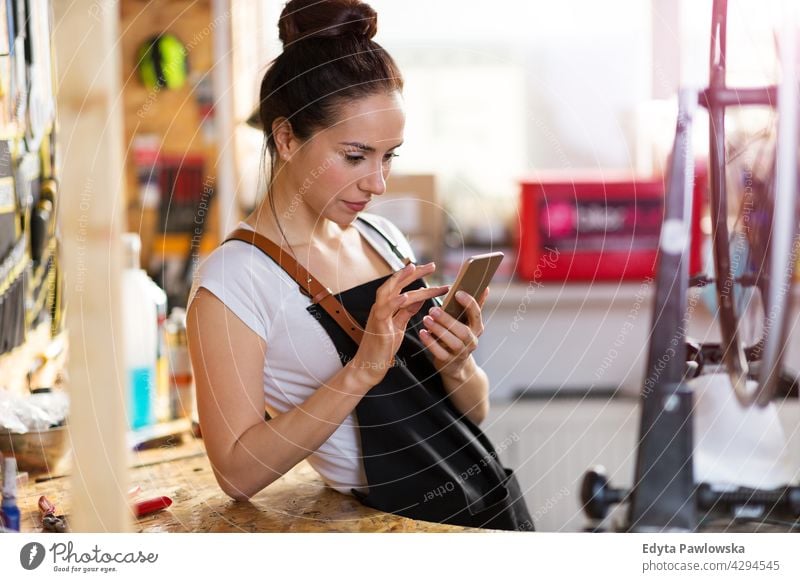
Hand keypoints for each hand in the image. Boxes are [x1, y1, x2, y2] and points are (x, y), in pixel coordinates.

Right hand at [350, 262, 448, 385]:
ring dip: (401, 279)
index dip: (415, 275)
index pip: (401, 286)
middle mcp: (380, 306)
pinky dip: (394, 301)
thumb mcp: (399, 326)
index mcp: (386, 306)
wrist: (368, 366)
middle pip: (396, 283)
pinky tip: (405, 295)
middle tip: (431, 265)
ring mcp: (377, 315)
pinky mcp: (378, 326)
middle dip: (413, 273)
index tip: (429, 268)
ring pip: (388, 291)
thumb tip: (418, 298)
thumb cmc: (382, 347)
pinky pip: (384, 310)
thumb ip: (407, 311)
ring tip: (415, 269)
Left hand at [419, 287, 489, 379]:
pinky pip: (440, 353)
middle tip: (432, 310)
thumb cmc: (459, 337)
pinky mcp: (449, 362)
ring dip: (438, 330)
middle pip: (462, 331)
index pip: (477, 314)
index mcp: (477, 328)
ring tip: (426, 319)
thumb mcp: (468, 323)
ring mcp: (461, 353)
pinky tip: (422, 333)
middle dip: (447, 320)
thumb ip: (474, 306)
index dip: (469, 303)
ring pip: (452, 342)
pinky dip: (430, 343)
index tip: (457, 293)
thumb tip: (486, 288)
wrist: (457, 366)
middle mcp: (471, 341)